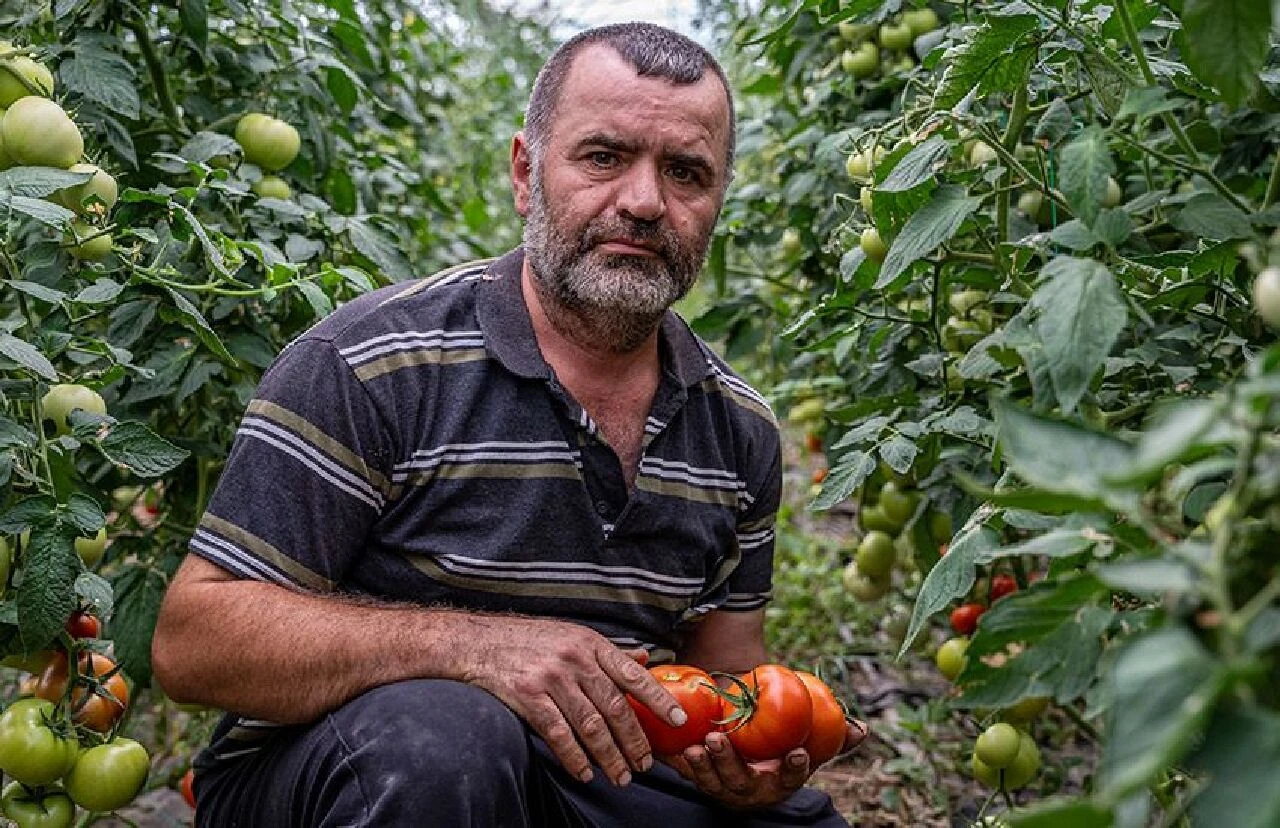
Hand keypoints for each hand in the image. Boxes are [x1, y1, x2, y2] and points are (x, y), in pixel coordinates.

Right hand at [457, 616, 684, 786]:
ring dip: (609, 756)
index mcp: (591, 644)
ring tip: (621, 776)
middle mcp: (575, 660)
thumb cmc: (532, 640)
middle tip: (645, 764)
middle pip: (615, 707)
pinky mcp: (528, 696)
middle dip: (634, 741)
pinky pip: (558, 734)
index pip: (633, 674)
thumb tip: (644, 658)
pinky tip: (586, 773)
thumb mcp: (574, 636)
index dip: (658, 699)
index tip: (677, 720)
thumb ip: (609, 652)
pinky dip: (575, 758)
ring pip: (591, 726)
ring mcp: (552, 678)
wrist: (479, 641)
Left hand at [668, 719, 869, 809]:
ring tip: (696, 746)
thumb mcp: (808, 744)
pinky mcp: (704, 780)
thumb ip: (833, 736)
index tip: (796, 753)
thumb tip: (863, 729)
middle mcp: (754, 790)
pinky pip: (692, 776)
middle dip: (729, 764)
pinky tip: (677, 749)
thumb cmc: (782, 750)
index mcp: (781, 781)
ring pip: (713, 782)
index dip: (794, 767)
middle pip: (741, 781)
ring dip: (703, 766)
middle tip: (718, 741)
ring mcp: (727, 788)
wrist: (751, 757)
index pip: (792, 777)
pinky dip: (684, 766)